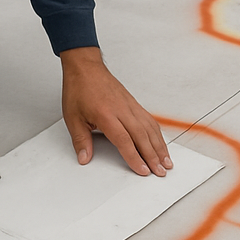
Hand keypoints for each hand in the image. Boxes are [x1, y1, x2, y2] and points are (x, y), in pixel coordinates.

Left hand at [60, 47, 171, 176]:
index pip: (124, 140)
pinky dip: (157, 133)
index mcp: (106, 115)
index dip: (135, 157)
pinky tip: (160, 142)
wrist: (85, 67)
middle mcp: (122, 110)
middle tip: (160, 172)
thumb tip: (84, 158)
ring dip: (159, 146)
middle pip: (142, 136)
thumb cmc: (79, 89)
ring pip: (149, 128)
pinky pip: (149, 120)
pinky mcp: (133, 103)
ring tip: (166, 161)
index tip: (143, 170)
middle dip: (153, 156)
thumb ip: (80, 140)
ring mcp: (130, 106)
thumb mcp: (73, 117)